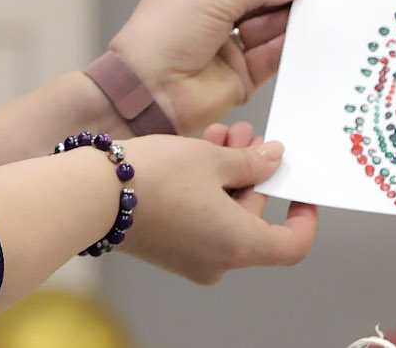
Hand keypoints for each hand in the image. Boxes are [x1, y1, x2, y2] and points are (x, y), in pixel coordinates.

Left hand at [108, 0, 306, 136]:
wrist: (148, 94)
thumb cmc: (158, 41)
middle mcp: (212, 11)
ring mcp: (227, 42)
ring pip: (269, 23)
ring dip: (288, 17)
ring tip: (311, 9)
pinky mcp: (241, 73)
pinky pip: (272, 54)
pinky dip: (288, 45)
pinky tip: (303, 35)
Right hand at [110, 133, 318, 283]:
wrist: (90, 195)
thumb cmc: (151, 178)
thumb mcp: (210, 158)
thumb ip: (250, 161)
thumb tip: (273, 159)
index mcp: (238, 245)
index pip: (292, 244)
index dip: (304, 216)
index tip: (301, 188)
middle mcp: (219, 260)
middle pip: (255, 220)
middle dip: (254, 173)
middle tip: (248, 136)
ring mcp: (192, 257)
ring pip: (226, 214)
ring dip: (228, 174)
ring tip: (222, 134)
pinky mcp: (170, 248)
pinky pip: (202, 219)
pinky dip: (207, 189)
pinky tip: (199, 152)